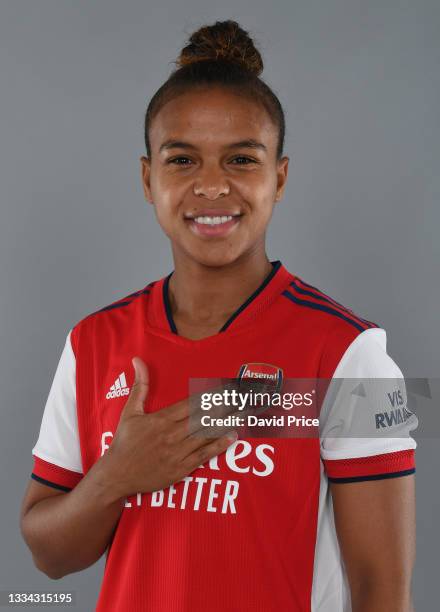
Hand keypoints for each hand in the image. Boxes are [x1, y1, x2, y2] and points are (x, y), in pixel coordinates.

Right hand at [104, 357, 237, 497]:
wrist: (117, 475)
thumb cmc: (124, 441)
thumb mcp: (130, 411)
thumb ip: (140, 386)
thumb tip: (138, 360)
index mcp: (162, 419)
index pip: (192, 404)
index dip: (211, 396)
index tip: (227, 388)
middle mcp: (172, 434)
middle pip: (204, 418)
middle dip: (225, 407)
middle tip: (243, 398)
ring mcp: (177, 453)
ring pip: (207, 435)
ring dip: (227, 423)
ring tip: (244, 413)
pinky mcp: (180, 469)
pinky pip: (204, 455)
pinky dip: (219, 445)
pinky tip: (233, 436)